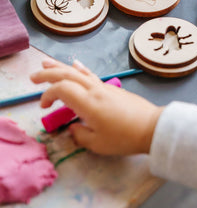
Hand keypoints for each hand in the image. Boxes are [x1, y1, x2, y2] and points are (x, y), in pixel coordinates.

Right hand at [31, 59, 161, 154]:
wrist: (152, 127)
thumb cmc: (125, 137)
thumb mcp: (97, 144)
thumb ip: (80, 135)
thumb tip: (72, 127)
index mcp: (88, 103)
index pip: (61, 89)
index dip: (47, 95)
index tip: (44, 108)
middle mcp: (94, 90)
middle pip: (67, 75)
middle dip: (48, 74)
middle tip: (33, 77)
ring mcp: (104, 87)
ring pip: (78, 72)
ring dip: (61, 67)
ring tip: (46, 63)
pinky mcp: (112, 89)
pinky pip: (91, 75)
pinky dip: (80, 69)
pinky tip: (75, 64)